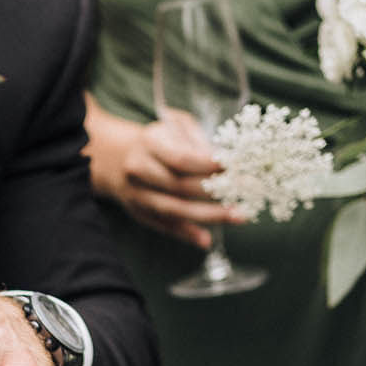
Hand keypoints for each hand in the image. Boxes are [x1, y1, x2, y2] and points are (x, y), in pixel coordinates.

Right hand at [91, 107, 244, 249]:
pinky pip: (164, 226)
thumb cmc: (157, 139)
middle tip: (249, 192)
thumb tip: (226, 160)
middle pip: (180, 186)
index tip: (236, 167)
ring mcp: (137, 195)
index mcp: (149, 144)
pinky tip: (206, 240)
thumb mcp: (175, 125)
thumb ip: (197, 140)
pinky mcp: (138, 213)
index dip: (209, 166)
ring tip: (238, 216)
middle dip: (216, 191)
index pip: (181, 158)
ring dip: (208, 215)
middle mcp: (139, 170)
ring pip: (174, 209)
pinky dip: (186, 234)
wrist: (116, 157)